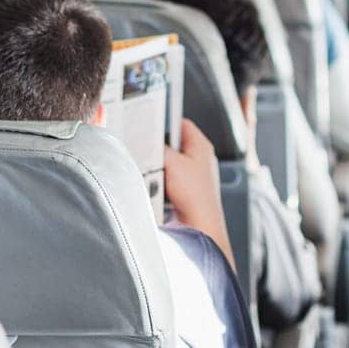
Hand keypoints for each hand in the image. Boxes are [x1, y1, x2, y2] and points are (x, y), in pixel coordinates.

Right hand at [163, 119, 232, 262]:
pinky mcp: (187, 190)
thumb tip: (147, 144)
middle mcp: (200, 158)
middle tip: (150, 155)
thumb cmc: (195, 195)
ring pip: (169, 164)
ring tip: (155, 176)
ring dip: (159, 169)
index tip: (151, 125)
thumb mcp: (171, 164)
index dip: (166, 123)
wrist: (199, 224)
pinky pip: (169, 179)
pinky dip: (161, 182)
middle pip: (173, 145)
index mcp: (201, 146)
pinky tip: (158, 189)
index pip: (182, 123)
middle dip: (159, 151)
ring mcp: (194, 174)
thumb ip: (158, 150)